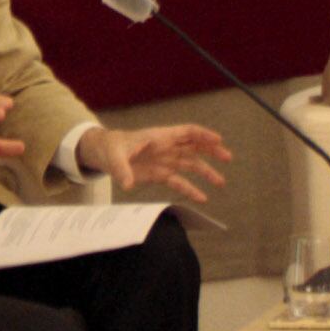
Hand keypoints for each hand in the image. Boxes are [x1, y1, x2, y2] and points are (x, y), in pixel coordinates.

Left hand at [90, 121, 230, 202]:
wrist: (102, 154)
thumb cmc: (110, 147)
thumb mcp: (113, 156)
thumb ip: (121, 169)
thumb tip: (126, 184)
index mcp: (159, 137)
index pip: (186, 132)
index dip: (203, 134)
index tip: (218, 139)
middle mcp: (166, 148)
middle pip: (194, 147)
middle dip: (211, 151)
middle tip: (227, 158)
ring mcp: (164, 161)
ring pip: (190, 164)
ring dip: (205, 172)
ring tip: (220, 182)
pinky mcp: (159, 174)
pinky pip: (178, 181)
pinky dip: (190, 189)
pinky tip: (201, 198)